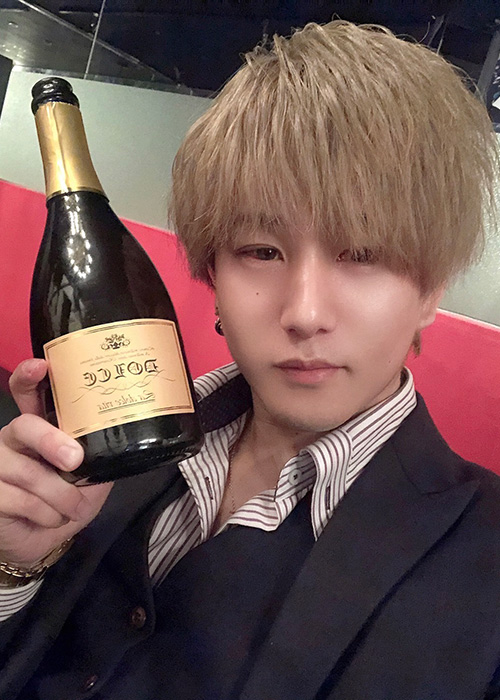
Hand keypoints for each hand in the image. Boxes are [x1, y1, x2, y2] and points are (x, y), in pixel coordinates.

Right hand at [0, 359, 111, 566]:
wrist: (43, 542)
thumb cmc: (67, 501)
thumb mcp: (92, 476)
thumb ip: (101, 453)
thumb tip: (132, 435)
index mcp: (39, 426)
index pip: (27, 393)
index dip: (29, 377)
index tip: (41, 366)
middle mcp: (14, 439)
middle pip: (24, 426)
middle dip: (50, 441)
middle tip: (75, 460)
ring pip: (27, 471)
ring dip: (59, 495)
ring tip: (73, 507)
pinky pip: (20, 499)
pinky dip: (45, 513)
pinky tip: (50, 518)